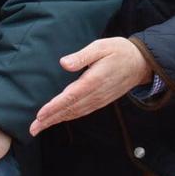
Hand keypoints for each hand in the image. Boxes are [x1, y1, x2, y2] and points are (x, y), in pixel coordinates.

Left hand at [29, 37, 150, 133]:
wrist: (141, 63)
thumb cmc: (119, 51)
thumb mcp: (101, 47)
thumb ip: (82, 56)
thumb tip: (64, 63)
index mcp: (93, 80)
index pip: (70, 97)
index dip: (54, 107)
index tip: (40, 115)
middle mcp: (96, 94)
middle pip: (69, 109)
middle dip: (50, 119)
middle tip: (33, 129)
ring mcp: (99, 100)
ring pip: (75, 113)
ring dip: (57, 120)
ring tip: (40, 127)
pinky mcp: (101, 101)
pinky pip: (82, 112)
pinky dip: (69, 117)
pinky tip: (59, 119)